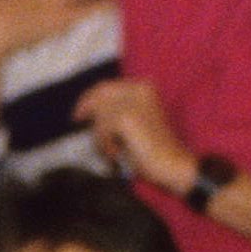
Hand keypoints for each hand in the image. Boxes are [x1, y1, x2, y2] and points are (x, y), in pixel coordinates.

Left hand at [77, 76, 194, 194]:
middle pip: (99, 94)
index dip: (90, 97)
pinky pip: (101, 130)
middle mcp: (140, 88)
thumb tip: (88, 112)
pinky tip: (117, 155)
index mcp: (145, 87)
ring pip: (99, 116)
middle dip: (86, 107)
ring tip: (112, 153)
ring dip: (100, 138)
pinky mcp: (126, 117)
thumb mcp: (135, 123)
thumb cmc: (154, 150)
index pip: (107, 87)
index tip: (79, 111)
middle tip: (76, 119)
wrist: (173, 164)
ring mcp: (133, 101)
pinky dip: (104, 146)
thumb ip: (116, 112)